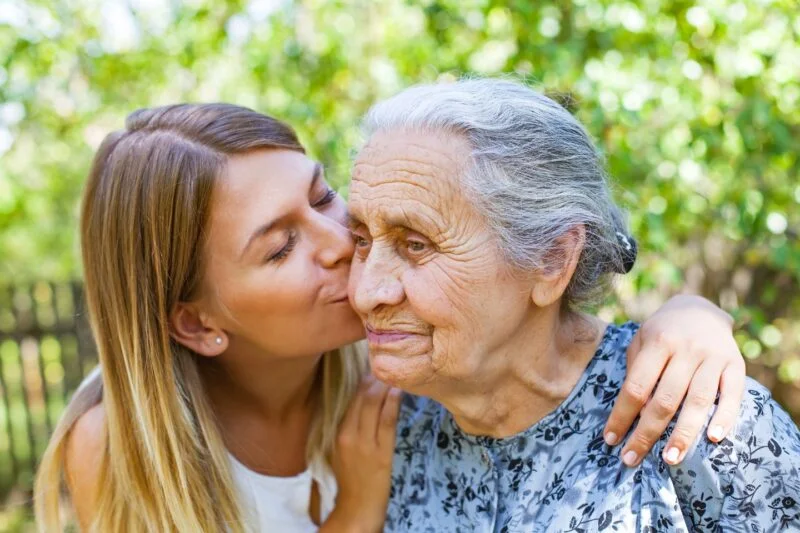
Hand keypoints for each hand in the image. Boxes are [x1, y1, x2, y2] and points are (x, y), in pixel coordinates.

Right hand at [323, 375, 400, 532]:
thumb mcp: (343, 448)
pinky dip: (393, 402)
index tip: (375, 366)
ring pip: (373, 404)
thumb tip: (363, 402)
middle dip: (375, 377)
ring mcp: (364, 443)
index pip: (351, 398)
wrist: (357, 507)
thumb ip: (350, 426)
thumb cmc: (352, 477)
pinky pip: (387, 420)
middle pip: (361, 396)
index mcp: (338, 431)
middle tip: (388, 365)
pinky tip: (400, 391)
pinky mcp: (380, 452)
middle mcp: (348, 433)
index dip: (363, 379)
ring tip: (396, 373)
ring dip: (385, 386)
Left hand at [603, 295, 745, 466]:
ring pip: (698, 401)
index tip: (610, 439)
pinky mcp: (736, 365)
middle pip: (665, 399)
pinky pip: (732, 395)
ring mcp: (713, 357)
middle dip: (647, 433)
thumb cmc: (661, 333)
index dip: (622, 415)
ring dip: (683, 433)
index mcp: (657, 343)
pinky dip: (725, 417)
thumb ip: (635, 372)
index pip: (636, 386)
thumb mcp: (640, 342)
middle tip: (632, 459)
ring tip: (670, 459)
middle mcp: (686, 349)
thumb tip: (631, 413)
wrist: (700, 309)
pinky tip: (713, 438)